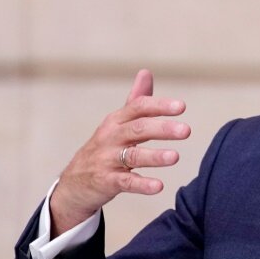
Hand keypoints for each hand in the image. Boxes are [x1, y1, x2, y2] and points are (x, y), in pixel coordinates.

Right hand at [49, 69, 190, 236]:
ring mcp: (106, 160)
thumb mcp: (117, 123)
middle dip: (162, 128)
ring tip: (175, 157)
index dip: (159, 106)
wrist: (73, 183)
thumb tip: (146, 72)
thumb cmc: (104, 148)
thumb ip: (136, 101)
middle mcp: (110, 137)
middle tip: (186, 130)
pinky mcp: (106, 182)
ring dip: (155, 156)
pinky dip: (142, 184)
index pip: (138, 108)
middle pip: (138, 129)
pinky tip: (159, 186)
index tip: (182, 106)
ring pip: (132, 155)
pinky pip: (125, 182)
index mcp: (116, 121)